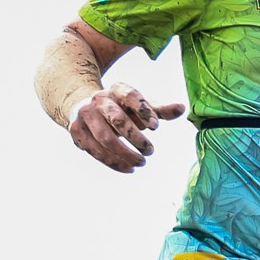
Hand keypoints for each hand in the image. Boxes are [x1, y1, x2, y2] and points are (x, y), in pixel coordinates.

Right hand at [68, 84, 185, 171]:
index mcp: (117, 90)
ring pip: (105, 138)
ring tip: (141, 163)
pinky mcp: (77, 132)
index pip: (131, 96)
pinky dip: (114, 163)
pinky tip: (129, 169)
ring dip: (125, 154)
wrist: (85, 107)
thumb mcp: (139, 107)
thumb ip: (160, 110)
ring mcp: (86, 116)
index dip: (144, 111)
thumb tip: (183, 108)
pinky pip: (96, 151)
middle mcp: (99, 100)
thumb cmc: (120, 109)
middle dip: (135, 138)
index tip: (157, 127)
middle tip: (151, 151)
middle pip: (117, 119)